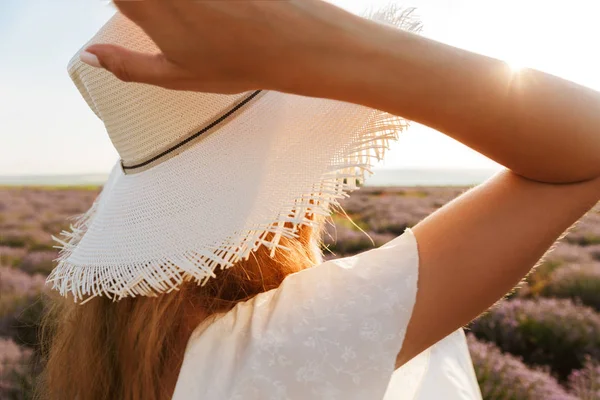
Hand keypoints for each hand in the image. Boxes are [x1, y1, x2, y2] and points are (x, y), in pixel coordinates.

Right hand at [82, 0, 368, 94]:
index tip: (143, 16)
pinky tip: (224, 13)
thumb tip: (90, 57)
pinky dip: (208, 5)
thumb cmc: (236, 64)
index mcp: (147, 5)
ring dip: (186, 8)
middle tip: (183, 23)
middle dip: (154, 7)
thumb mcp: (176, 77)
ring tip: (209, 20)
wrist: (292, 43)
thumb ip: (126, 66)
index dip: (127, 5)